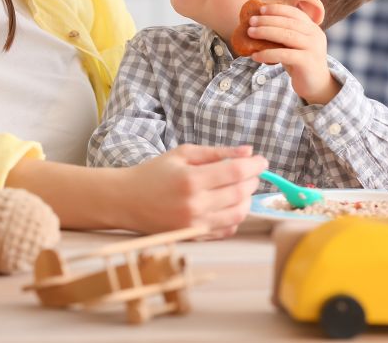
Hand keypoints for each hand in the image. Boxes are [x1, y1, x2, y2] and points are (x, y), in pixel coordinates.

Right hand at [119, 144, 266, 238]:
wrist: (126, 200)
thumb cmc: (154, 173)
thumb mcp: (183, 154)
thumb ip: (217, 152)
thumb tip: (248, 151)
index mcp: (191, 179)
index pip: (236, 172)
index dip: (254, 165)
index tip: (261, 160)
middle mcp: (195, 204)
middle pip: (241, 193)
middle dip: (253, 180)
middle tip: (251, 171)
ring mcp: (195, 224)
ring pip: (238, 214)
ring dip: (247, 199)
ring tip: (242, 188)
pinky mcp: (194, 236)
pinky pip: (227, 230)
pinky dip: (235, 217)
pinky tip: (230, 204)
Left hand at [246, 2, 340, 104]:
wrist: (317, 85)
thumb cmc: (300, 63)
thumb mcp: (294, 45)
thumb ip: (283, 34)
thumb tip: (257, 25)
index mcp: (312, 28)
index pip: (295, 13)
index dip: (277, 9)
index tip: (261, 9)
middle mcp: (315, 35)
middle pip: (288, 23)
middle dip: (267, 20)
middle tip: (251, 21)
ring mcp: (313, 48)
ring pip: (286, 35)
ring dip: (265, 32)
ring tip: (250, 33)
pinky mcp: (307, 61)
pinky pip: (284, 54)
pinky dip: (267, 54)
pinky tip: (255, 56)